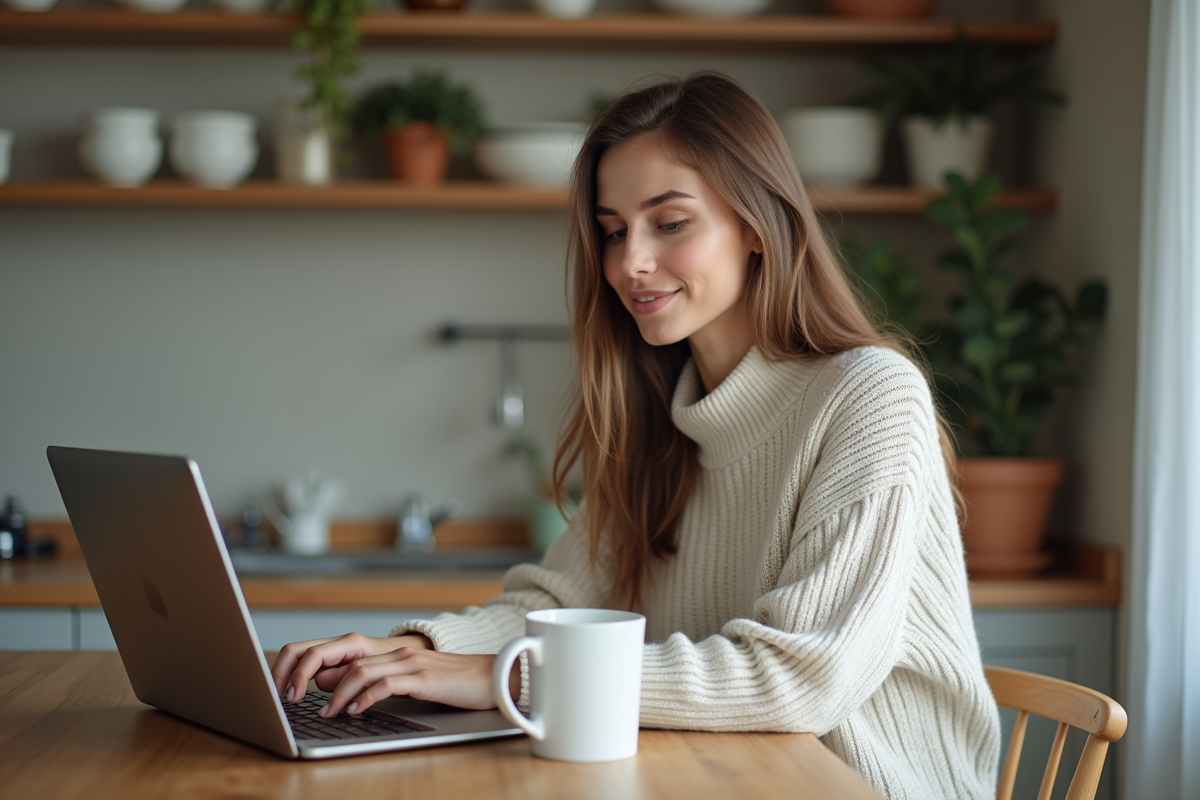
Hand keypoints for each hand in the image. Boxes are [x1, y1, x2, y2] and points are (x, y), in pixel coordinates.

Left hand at [271, 631, 519, 717]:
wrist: (488, 678)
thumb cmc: (446, 682)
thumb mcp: (401, 678)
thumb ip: (366, 677)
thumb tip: (328, 684)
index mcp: (380, 650)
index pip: (327, 647)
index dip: (298, 663)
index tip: (279, 686)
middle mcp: (389, 650)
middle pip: (334, 652)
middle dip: (303, 673)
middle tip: (287, 698)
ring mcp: (406, 661)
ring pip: (357, 669)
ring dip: (334, 693)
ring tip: (324, 713)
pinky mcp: (422, 677)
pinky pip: (385, 683)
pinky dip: (365, 698)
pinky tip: (355, 712)